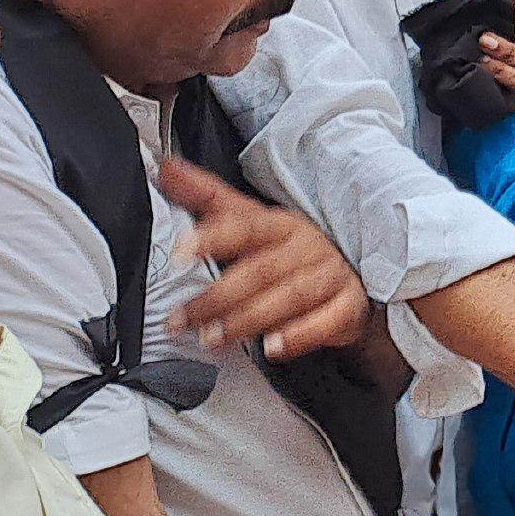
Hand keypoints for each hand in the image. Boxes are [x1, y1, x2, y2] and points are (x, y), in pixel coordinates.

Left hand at [159, 158, 372, 361]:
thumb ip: (206, 197)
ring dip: (249, 320)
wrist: (348, 276)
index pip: (246, 226)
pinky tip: (273, 346)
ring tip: (215, 337)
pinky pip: (328, 320)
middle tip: (184, 319)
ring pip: (290, 297)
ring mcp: (331, 276)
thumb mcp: (251, 219)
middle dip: (218, 297)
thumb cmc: (289, 249)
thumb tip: (166, 169)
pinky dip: (300, 335)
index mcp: (281, 224)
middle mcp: (307, 248)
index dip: (213, 237)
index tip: (181, 251)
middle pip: (262, 270)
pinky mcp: (347, 306)